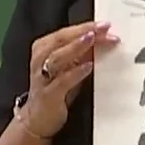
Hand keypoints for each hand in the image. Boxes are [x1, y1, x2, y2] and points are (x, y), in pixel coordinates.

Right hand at [20, 21, 116, 137]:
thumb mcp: (70, 67)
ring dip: (76, 47)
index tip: (106, 24)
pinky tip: (88, 67)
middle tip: (104, 28)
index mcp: (44, 48)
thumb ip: (83, 53)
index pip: (66, 33)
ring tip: (93, 40)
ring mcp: (42, 77)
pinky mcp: (48, 94)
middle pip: (61, 39)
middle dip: (84, 32)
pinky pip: (61, 81)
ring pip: (57, 56)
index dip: (86, 26)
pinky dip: (75, 72)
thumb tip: (104, 39)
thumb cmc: (56, 90)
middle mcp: (40, 59)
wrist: (38, 119)